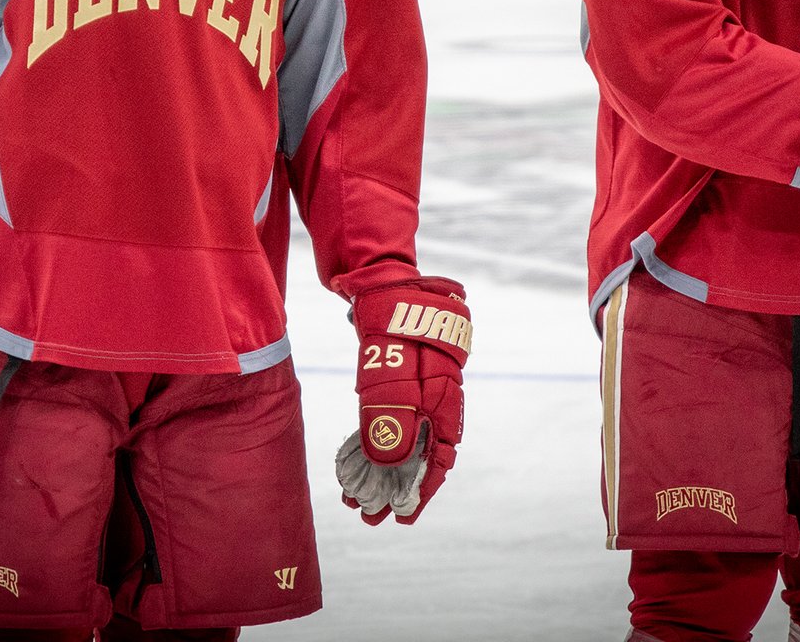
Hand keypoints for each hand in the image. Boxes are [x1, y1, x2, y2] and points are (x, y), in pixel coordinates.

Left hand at [337, 275, 470, 523]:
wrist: (384, 282)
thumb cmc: (393, 325)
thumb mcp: (391, 374)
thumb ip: (390, 418)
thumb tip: (387, 465)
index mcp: (444, 398)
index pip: (440, 456)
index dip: (422, 489)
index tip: (402, 516)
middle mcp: (433, 398)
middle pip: (419, 453)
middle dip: (396, 488)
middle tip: (369, 514)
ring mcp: (415, 388)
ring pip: (402, 438)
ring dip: (381, 469)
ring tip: (356, 494)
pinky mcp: (396, 379)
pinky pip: (388, 419)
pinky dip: (374, 441)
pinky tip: (355, 458)